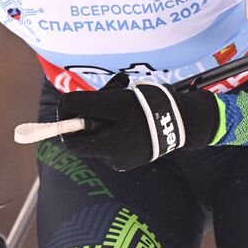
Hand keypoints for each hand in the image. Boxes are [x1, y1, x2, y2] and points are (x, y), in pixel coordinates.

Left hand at [56, 72, 220, 169]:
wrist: (183, 119)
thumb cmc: (147, 109)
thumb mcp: (113, 101)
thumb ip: (85, 104)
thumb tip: (64, 104)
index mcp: (106, 148)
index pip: (71, 141)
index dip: (67, 120)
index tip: (73, 100)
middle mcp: (113, 158)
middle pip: (90, 132)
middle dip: (94, 107)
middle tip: (109, 88)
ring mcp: (126, 157)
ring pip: (106, 129)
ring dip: (109, 108)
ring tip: (125, 88)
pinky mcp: (137, 152)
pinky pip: (119, 133)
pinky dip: (121, 117)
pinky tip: (134, 103)